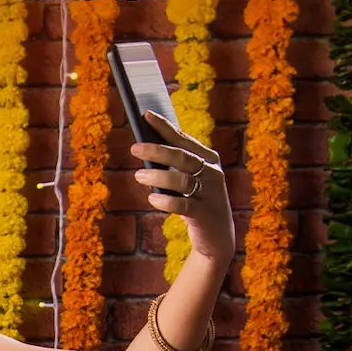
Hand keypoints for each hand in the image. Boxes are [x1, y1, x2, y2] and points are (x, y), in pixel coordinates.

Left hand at [134, 112, 232, 263]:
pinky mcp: (204, 213)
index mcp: (208, 159)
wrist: (217, 236)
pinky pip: (183, 205)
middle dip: (158, 150)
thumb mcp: (188, 180)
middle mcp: (211, 172)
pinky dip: (167, 201)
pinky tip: (152, 199)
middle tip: (135, 147)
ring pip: (182, 180)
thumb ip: (173, 166)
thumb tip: (145, 148)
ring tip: (138, 175)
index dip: (165, 127)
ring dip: (158, 176)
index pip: (183, 139)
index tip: (145, 114)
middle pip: (182, 157)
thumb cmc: (195, 201)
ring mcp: (210, 193)